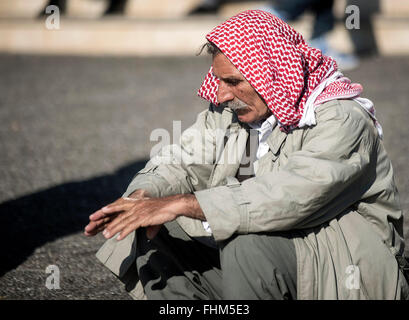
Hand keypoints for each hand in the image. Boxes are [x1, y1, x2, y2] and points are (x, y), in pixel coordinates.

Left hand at [84, 193, 204, 240]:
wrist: (174, 205)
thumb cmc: (165, 209)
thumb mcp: (153, 215)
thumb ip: (148, 225)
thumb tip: (148, 235)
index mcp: (136, 202)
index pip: (118, 205)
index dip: (108, 209)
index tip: (97, 213)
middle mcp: (135, 206)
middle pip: (117, 213)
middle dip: (104, 219)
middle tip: (93, 224)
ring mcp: (139, 211)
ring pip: (123, 221)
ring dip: (113, 229)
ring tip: (105, 236)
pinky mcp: (144, 218)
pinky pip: (131, 226)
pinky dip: (124, 232)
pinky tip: (119, 238)